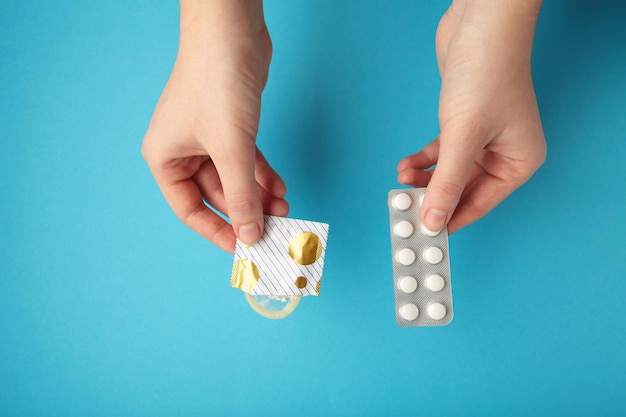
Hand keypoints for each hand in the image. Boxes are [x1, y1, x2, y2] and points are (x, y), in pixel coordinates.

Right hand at [142, 0, 287, 252]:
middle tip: (275, 228)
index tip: (244, 248)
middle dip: (248, 211)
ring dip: (260, 194)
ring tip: (285, 208)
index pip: (190, 209)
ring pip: (235, 178)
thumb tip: (251, 234)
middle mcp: (183, 150)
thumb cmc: (216, 83)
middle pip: (217, 196)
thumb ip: (241, 196)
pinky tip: (281, 186)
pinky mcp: (230, 125)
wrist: (232, 31)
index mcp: (166, 158)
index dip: (218, 231)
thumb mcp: (230, 149)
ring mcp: (208, 137)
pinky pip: (246, 160)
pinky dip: (263, 174)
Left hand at [398, 0, 545, 232]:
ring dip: (424, 177)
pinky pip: (443, 151)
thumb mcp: (463, 137)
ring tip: (401, 181)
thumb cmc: (487, 75)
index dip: (451, 220)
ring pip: (450, 170)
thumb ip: (447, 183)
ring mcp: (484, 137)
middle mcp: (504, 152)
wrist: (480, 23)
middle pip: (463, 189)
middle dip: (432, 197)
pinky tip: (405, 164)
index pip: (480, 204)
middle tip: (404, 208)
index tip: (425, 234)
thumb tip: (433, 221)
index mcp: (519, 162)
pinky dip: (424, 158)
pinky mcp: (464, 121)